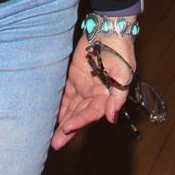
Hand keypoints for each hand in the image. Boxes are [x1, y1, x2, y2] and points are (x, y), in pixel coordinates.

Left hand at [52, 33, 132, 148]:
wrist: (108, 29)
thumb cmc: (120, 50)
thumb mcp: (124, 73)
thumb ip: (117, 97)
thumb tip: (111, 118)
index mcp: (108, 96)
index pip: (92, 113)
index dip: (80, 121)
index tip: (67, 128)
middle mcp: (95, 95)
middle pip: (80, 115)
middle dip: (68, 130)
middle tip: (56, 144)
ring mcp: (84, 87)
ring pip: (71, 109)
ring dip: (62, 122)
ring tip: (51, 137)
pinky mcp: (73, 78)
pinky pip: (65, 96)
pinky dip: (59, 107)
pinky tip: (50, 117)